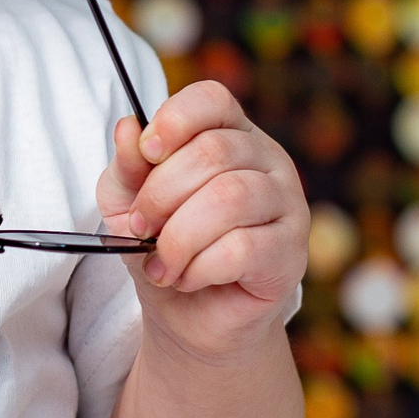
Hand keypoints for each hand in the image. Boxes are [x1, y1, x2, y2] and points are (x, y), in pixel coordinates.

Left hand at [98, 81, 307, 362]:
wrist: (189, 318)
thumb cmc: (163, 247)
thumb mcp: (129, 203)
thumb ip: (127, 167)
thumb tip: (127, 129)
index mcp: (231, 134)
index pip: (212, 99)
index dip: (175, 120)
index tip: (146, 152)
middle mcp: (268, 160)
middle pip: (214, 151)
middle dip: (162, 194)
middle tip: (141, 228)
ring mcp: (288, 204)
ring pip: (230, 198)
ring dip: (179, 237)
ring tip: (162, 263)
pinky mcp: (291, 253)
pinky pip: (243, 248)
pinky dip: (200, 267)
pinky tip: (188, 279)